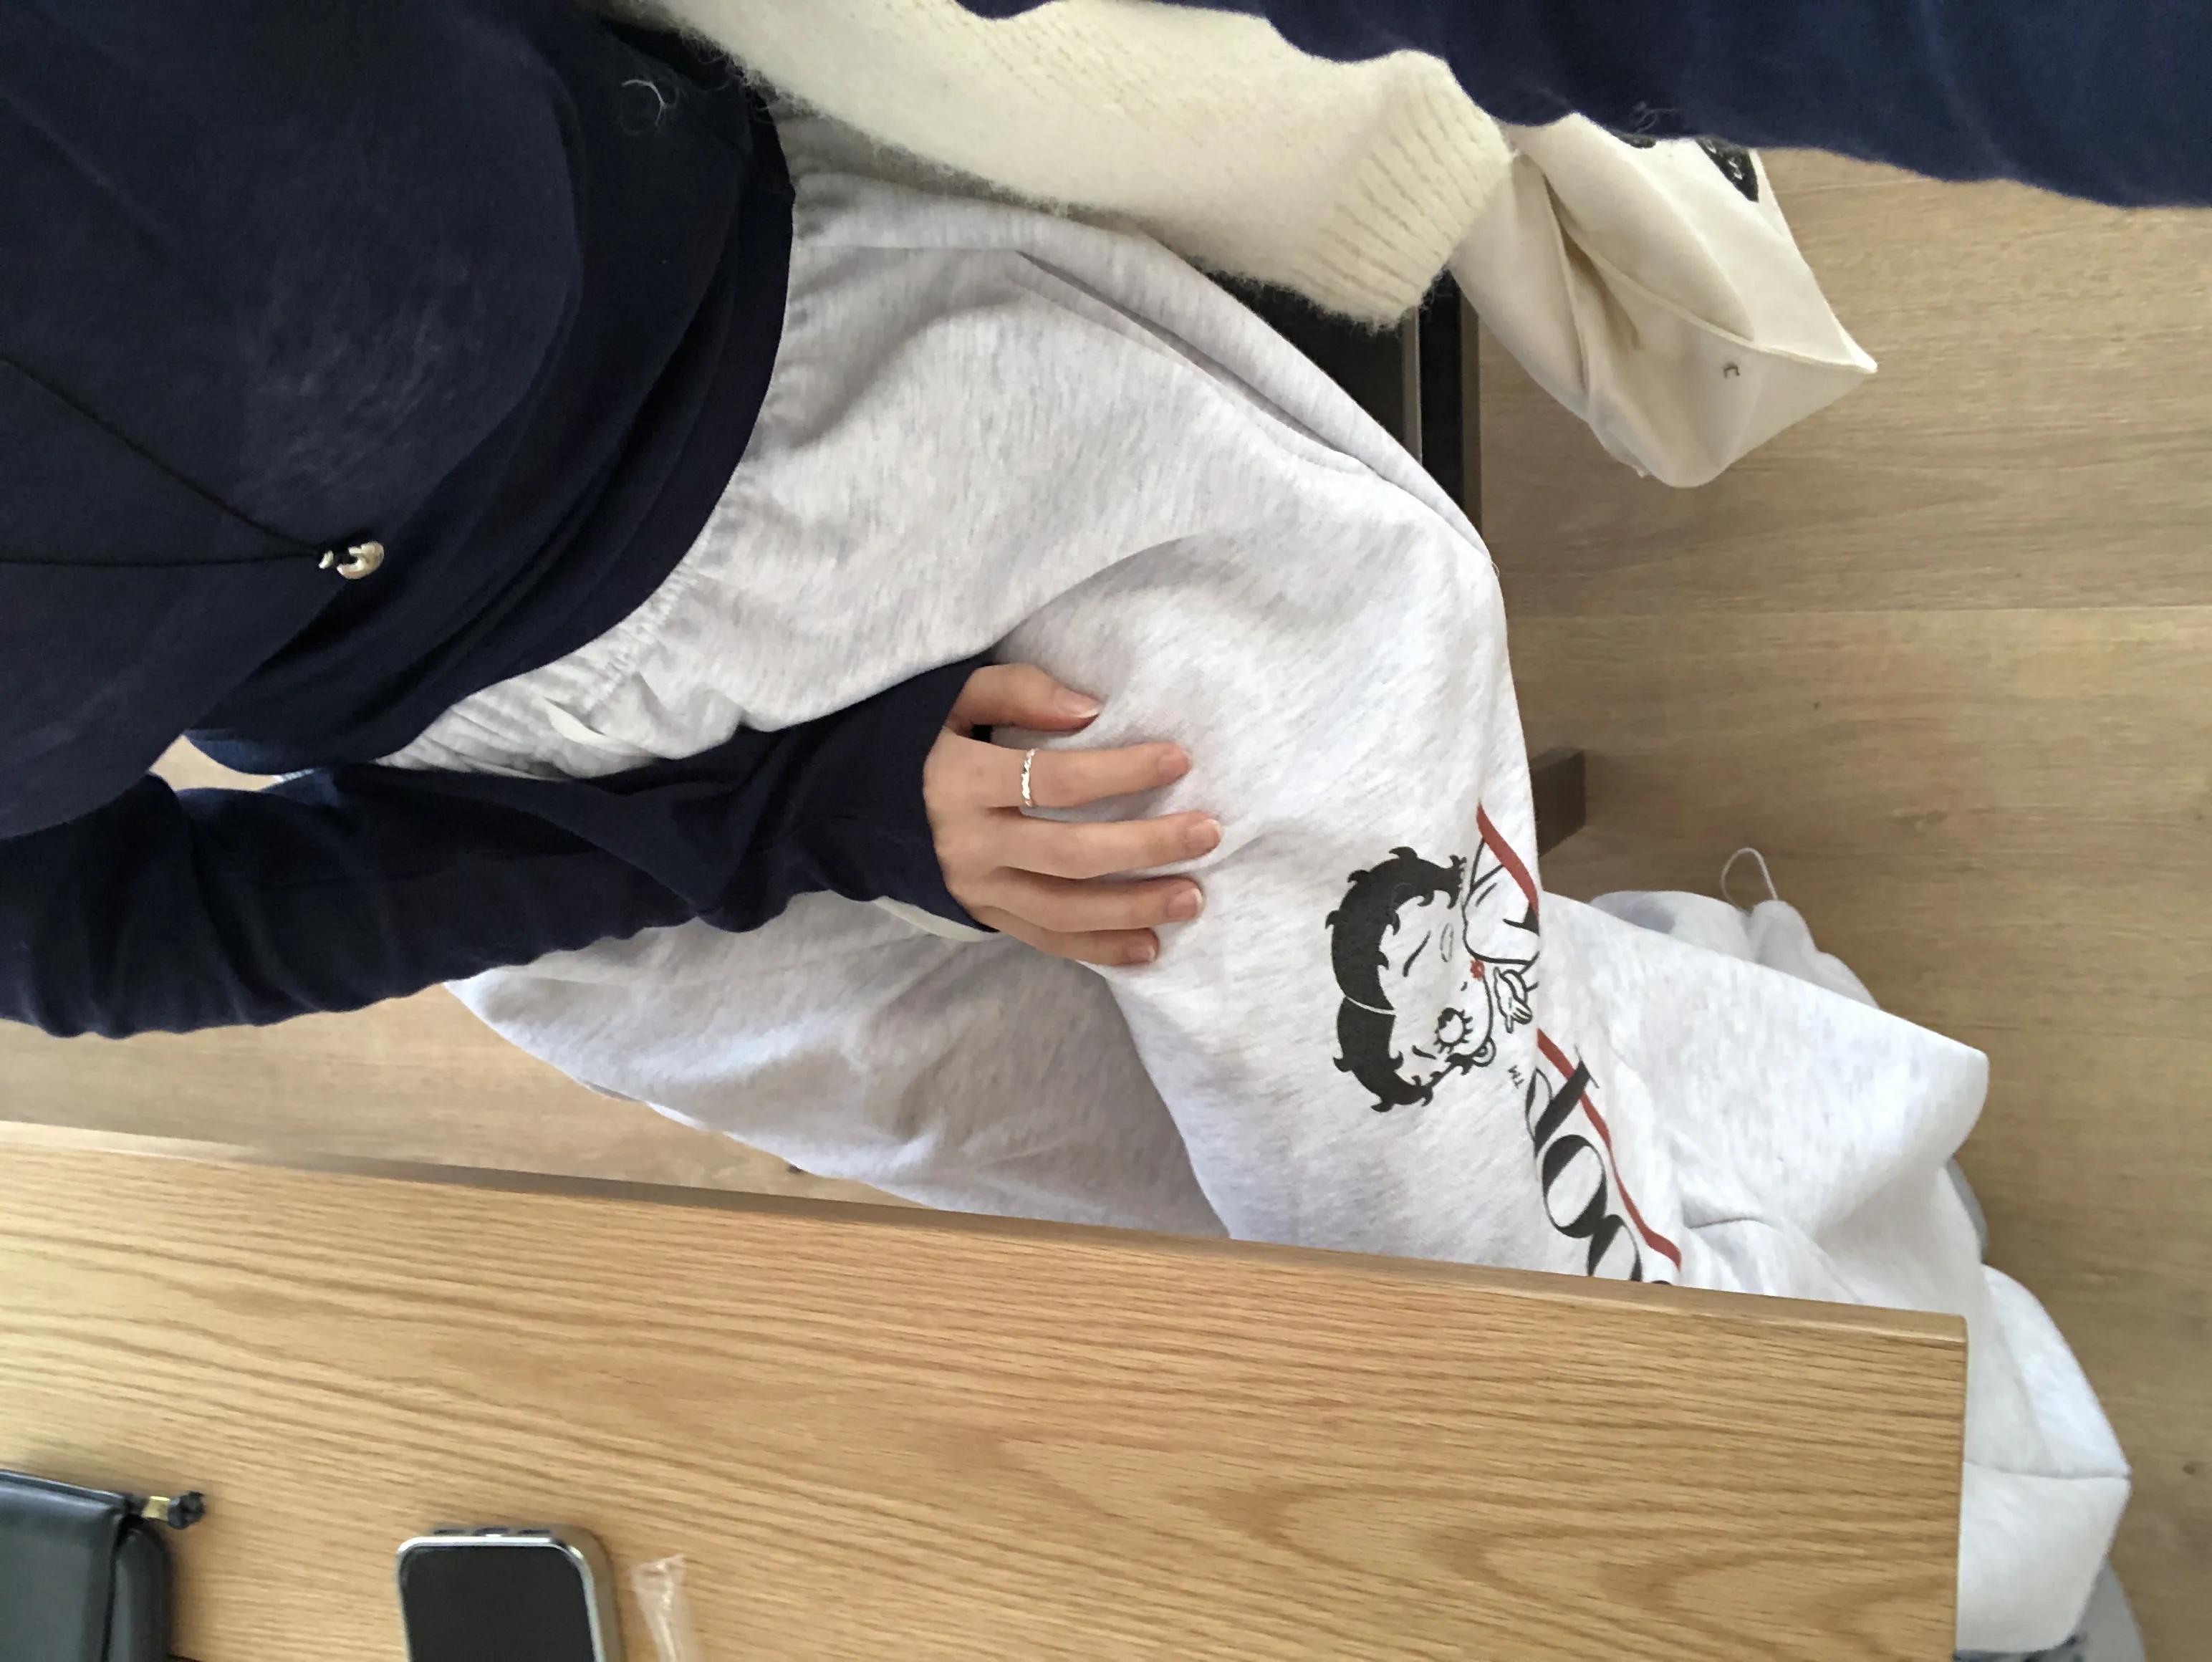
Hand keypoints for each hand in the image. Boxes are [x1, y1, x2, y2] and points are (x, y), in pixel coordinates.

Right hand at [923, 664, 1218, 965]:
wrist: (847, 804)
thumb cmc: (915, 737)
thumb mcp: (954, 695)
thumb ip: (1019, 692)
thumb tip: (1090, 711)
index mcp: (960, 782)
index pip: (1054, 781)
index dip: (1120, 772)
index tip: (1179, 760)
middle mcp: (968, 844)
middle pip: (1071, 854)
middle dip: (1145, 846)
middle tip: (1207, 833)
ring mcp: (975, 888)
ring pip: (1064, 911)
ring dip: (1133, 908)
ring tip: (1192, 897)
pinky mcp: (981, 915)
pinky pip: (1045, 940)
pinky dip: (1098, 949)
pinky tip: (1149, 947)